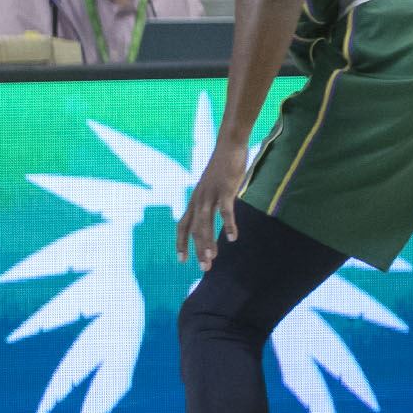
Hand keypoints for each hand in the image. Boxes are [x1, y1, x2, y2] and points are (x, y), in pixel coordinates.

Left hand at [176, 136, 250, 263]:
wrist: (229, 145)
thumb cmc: (222, 168)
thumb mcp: (212, 188)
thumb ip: (211, 202)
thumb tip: (213, 217)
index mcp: (195, 200)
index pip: (182, 225)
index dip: (180, 242)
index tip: (182, 260)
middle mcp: (199, 198)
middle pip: (193, 228)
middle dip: (197, 249)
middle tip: (204, 267)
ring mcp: (210, 194)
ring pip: (205, 222)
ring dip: (208, 241)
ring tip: (212, 258)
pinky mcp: (225, 189)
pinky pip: (225, 210)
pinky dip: (228, 224)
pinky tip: (232, 237)